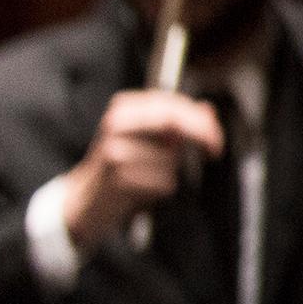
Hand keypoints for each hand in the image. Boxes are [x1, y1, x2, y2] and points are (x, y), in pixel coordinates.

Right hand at [59, 88, 224, 246]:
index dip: (201, 118)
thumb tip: (207, 109)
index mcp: (123, 107)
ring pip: (169, 157)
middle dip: (201, 134)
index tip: (216, 135)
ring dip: (170, 171)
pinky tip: (140, 190)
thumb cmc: (121, 167)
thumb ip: (175, 123)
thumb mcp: (147, 138)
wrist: (87, 199)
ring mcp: (114, 148)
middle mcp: (115, 123)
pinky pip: (162, 181)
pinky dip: (160, 189)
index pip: (172, 104)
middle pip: (173, 121)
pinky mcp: (117, 175)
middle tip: (214, 150)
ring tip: (147, 177)